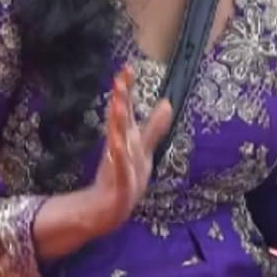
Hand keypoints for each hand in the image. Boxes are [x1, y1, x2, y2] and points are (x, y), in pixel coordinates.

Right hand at [86, 66, 173, 236]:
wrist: (109, 208)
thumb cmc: (125, 175)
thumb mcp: (143, 148)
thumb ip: (155, 126)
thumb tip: (168, 102)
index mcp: (126, 136)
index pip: (126, 107)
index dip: (126, 88)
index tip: (126, 67)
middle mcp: (120, 144)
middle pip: (120, 117)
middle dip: (120, 98)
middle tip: (119, 79)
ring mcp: (118, 160)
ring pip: (118, 137)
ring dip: (118, 120)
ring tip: (118, 102)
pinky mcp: (119, 178)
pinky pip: (119, 164)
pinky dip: (118, 154)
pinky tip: (117, 143)